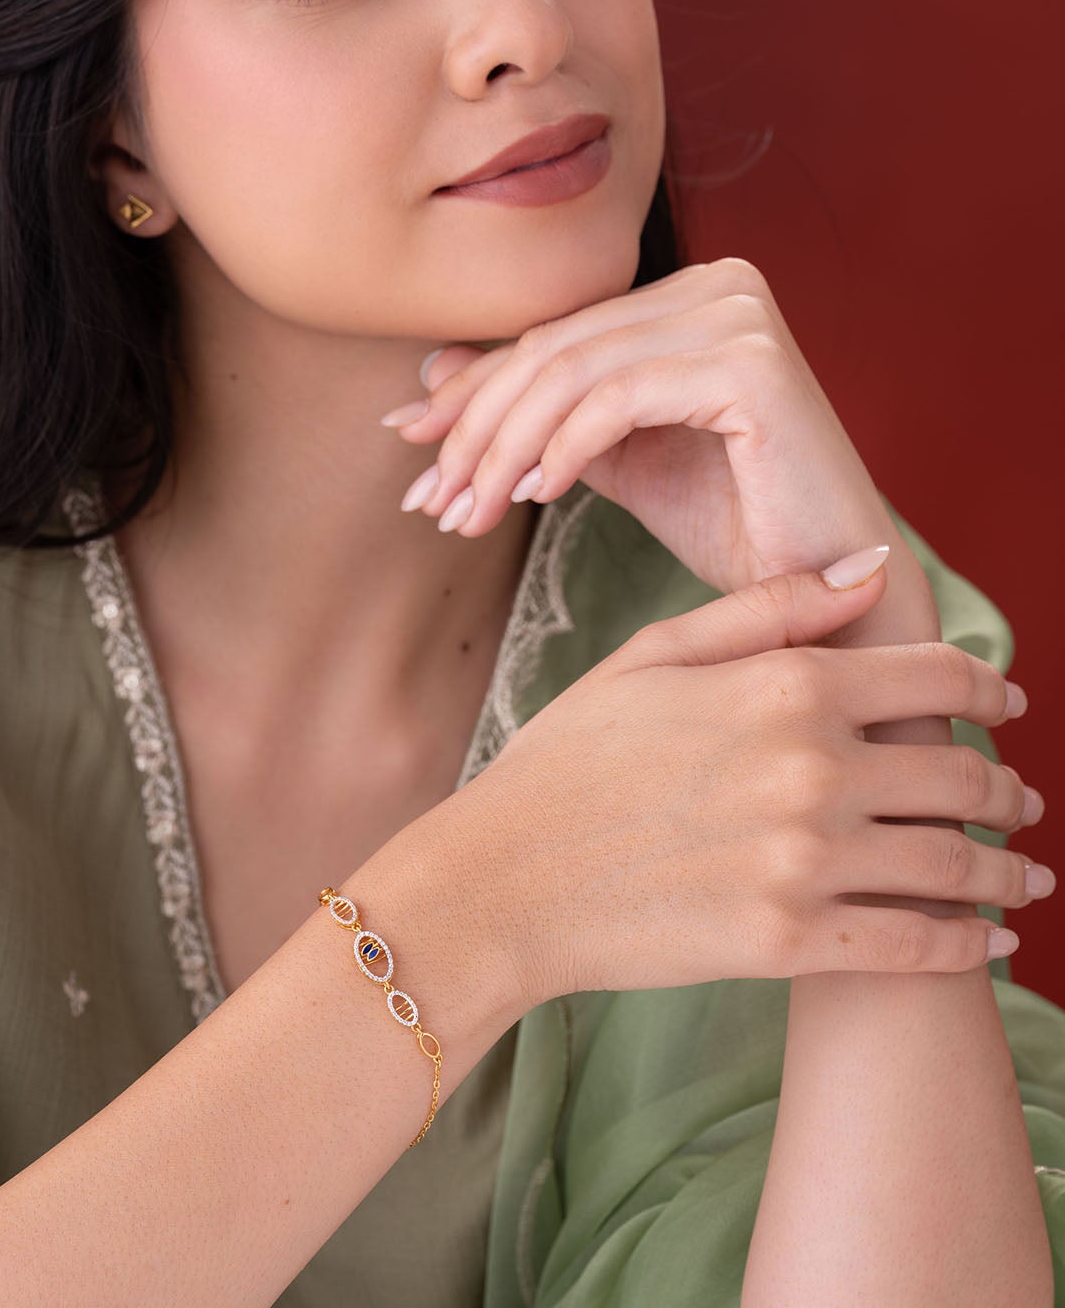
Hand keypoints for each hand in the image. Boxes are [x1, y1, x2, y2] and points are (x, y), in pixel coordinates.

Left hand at [383, 256, 898, 594]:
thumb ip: (537, 410)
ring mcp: (738, 314)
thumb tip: (430, 372)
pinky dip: (562, 449)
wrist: (824, 588)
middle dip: (473, 430)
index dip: (469, 395)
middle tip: (429, 501)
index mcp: (688, 293)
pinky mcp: (751, 362)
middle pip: (552, 350)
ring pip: (572, 374)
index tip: (405, 448)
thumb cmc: (731, 520)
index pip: (552, 336)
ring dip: (502, 450)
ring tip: (468, 513)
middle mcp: (718, 283)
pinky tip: (533, 495)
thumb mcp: (611, 457)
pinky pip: (618, 399)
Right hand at [448, 553, 1044, 1006]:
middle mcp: (812, 769)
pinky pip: (916, 949)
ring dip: (1005, 873)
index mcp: (784, 687)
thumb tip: (873, 568)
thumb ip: (770, 608)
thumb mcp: (653, 654)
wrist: (504, 877)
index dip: (988, 689)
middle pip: (961, 777)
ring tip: (1021, 879)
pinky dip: (967, 948)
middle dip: (1005, 791)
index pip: (935, 677)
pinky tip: (988, 943)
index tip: (1006, 704)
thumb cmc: (569, 757)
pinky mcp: (789, 944)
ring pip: (955, 867)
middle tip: (1019, 803)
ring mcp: (804, 861)